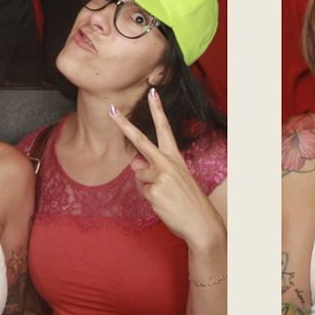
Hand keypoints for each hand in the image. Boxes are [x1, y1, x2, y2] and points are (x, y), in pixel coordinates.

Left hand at [110, 89, 223, 251]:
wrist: (202, 222)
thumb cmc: (187, 201)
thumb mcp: (173, 179)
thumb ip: (153, 168)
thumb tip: (134, 163)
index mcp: (175, 157)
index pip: (164, 128)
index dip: (157, 110)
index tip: (151, 92)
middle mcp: (168, 162)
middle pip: (141, 140)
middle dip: (124, 125)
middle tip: (112, 110)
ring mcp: (161, 175)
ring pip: (139, 175)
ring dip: (146, 187)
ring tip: (165, 196)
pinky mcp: (154, 191)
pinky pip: (141, 191)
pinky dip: (148, 199)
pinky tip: (163, 204)